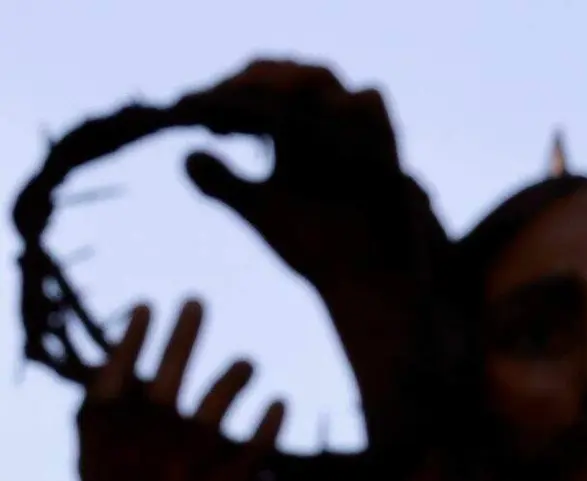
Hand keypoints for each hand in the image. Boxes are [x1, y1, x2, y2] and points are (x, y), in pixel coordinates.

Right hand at [79, 298, 283, 480]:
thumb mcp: (97, 471)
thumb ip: (105, 422)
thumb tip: (120, 364)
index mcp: (106, 444)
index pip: (114, 379)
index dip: (130, 340)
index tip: (147, 306)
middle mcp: (145, 449)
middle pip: (167, 379)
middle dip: (183, 336)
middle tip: (196, 300)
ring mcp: (186, 470)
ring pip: (214, 409)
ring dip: (233, 379)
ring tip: (247, 364)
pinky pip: (253, 447)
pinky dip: (269, 423)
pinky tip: (279, 403)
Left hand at [179, 58, 410, 286]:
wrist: (362, 281)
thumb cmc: (318, 248)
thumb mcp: (260, 211)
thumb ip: (225, 184)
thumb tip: (186, 155)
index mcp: (294, 133)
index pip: (259, 90)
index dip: (226, 91)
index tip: (190, 107)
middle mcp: (324, 125)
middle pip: (286, 75)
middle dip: (249, 80)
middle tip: (215, 98)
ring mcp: (355, 131)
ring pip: (323, 79)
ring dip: (285, 80)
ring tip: (248, 95)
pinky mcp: (383, 144)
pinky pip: (370, 100)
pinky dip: (341, 100)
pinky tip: (304, 117)